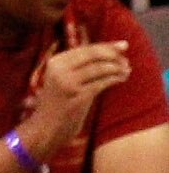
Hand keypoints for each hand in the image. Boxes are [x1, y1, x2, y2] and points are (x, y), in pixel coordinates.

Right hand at [23, 37, 128, 157]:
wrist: (46, 127)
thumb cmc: (55, 103)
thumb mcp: (60, 79)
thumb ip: (74, 66)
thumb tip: (102, 53)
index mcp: (55, 61)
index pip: (84, 48)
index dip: (106, 46)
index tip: (122, 45)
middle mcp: (60, 68)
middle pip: (93, 55)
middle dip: (113, 54)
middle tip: (126, 57)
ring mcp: (69, 82)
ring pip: (99, 68)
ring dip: (117, 67)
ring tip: (127, 69)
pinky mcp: (79, 96)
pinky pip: (102, 83)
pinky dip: (115, 79)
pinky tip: (122, 78)